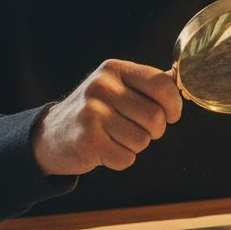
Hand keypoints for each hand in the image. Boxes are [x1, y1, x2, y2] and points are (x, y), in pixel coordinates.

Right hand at [32, 59, 182, 174]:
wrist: (50, 135)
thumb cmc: (94, 112)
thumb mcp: (117, 87)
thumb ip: (148, 83)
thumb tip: (180, 76)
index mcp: (114, 69)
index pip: (161, 84)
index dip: (174, 105)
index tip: (171, 115)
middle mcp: (102, 87)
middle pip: (156, 117)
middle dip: (154, 131)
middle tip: (135, 129)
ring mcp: (92, 113)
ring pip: (143, 140)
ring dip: (135, 146)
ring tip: (114, 137)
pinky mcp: (87, 140)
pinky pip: (126, 158)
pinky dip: (121, 159)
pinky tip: (104, 149)